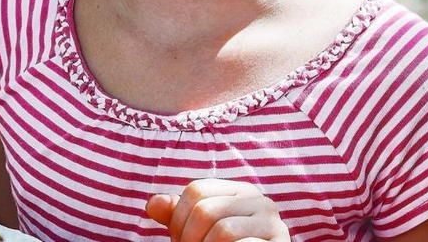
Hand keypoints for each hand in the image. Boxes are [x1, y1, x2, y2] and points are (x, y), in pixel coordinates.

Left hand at [145, 179, 289, 241]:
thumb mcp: (198, 232)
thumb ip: (177, 216)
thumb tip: (153, 204)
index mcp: (240, 191)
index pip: (196, 190)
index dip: (177, 219)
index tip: (179, 240)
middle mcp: (261, 202)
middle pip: (206, 210)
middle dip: (188, 239)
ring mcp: (274, 225)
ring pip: (223, 231)